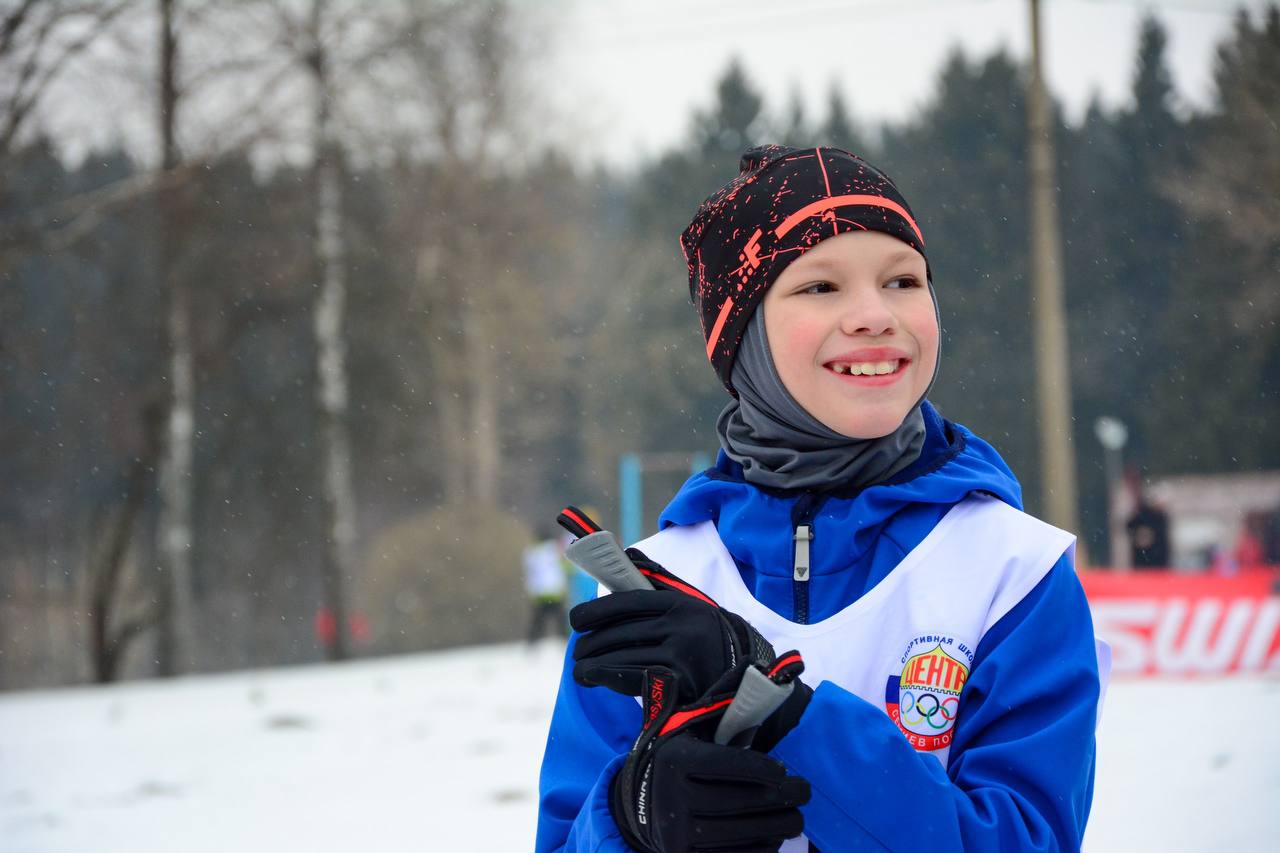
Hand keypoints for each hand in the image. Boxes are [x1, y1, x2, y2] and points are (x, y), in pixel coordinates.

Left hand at [570, 552, 777, 703]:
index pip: (629, 601)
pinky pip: (632, 679)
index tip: (576, 619)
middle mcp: (681, 626)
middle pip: (621, 633)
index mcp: (680, 602)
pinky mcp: (680, 683)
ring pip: (622, 657)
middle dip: (591, 643)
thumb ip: (658, 581)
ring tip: (580, 668)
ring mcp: (681, 656)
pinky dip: (607, 678)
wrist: (743, 674)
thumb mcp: (690, 603)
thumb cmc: (705, 635)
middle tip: (577, 650)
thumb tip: (625, 555)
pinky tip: (593, 679)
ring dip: (593, 664)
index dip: (597, 610)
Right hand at [610, 669, 809, 851]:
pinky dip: (760, 847)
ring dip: (777, 826)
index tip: (784, 771)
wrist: (640, 799)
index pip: (727, 766)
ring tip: (797, 817)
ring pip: (740, 832)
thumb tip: (762, 669)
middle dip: (780, 799)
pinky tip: (775, 836)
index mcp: (675, 760)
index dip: (762, 770)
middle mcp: (672, 798)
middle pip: (739, 802)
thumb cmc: (679, 754)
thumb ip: (724, 699)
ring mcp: (677, 834)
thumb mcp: (691, 724)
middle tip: (805, 792)